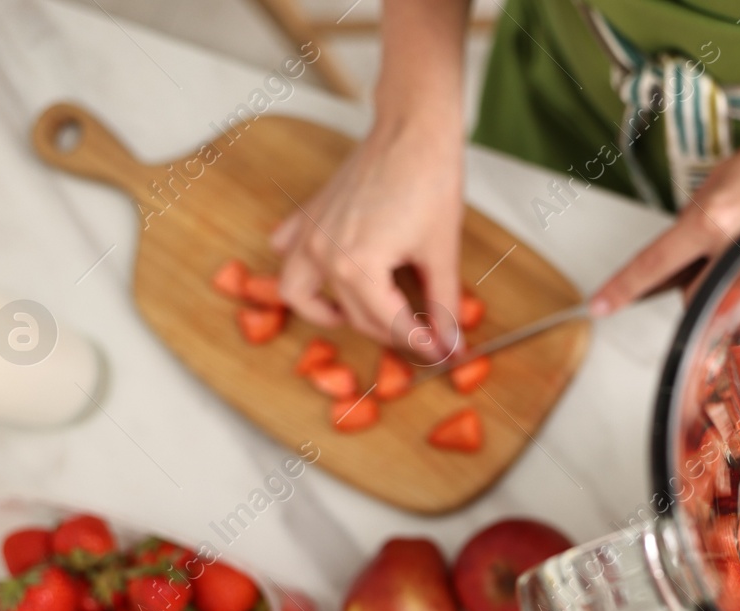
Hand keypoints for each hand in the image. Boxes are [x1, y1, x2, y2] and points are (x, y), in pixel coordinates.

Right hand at [272, 118, 462, 357]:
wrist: (413, 130)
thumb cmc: (429, 181)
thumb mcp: (442, 252)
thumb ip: (444, 304)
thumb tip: (451, 342)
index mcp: (356, 267)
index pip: (389, 324)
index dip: (420, 342)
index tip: (439, 352)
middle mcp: (323, 254)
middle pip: (355, 315)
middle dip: (390, 330)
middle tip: (421, 333)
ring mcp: (310, 233)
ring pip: (299, 291)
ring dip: (323, 311)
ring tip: (354, 317)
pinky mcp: (310, 214)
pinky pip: (288, 250)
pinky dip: (302, 267)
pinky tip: (328, 273)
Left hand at [589, 115, 739, 315]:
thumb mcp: (730, 173)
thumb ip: (702, 212)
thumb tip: (689, 241)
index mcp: (713, 220)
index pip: (654, 264)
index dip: (623, 288)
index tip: (599, 305)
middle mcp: (737, 255)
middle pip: (693, 298)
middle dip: (693, 287)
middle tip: (708, 259)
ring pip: (727, 301)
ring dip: (727, 285)